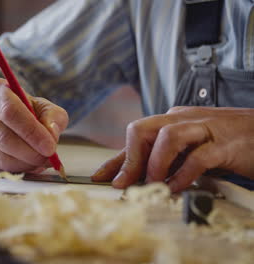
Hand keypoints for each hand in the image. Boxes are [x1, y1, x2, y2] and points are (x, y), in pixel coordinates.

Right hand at [0, 78, 67, 171]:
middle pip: (2, 137)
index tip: (50, 147)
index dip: (31, 131)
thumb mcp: (42, 106)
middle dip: (30, 152)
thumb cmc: (23, 109)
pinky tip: (28, 164)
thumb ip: (53, 117)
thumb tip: (51, 135)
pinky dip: (16, 169)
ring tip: (40, 161)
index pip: (10, 111)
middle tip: (48, 158)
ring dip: (24, 163)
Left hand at [92, 106, 253, 191]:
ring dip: (155, 163)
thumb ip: (165, 160)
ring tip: (153, 184)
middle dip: (131, 159)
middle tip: (125, 183)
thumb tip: (136, 178)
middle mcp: (184, 119)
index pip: (136, 137)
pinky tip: (178, 187)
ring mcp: (205, 128)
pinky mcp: (226, 143)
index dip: (116, 159)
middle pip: (143, 129)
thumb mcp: (189, 151)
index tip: (100, 177)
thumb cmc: (226, 143)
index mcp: (173, 120)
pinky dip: (184, 174)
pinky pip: (198, 156)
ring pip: (167, 136)